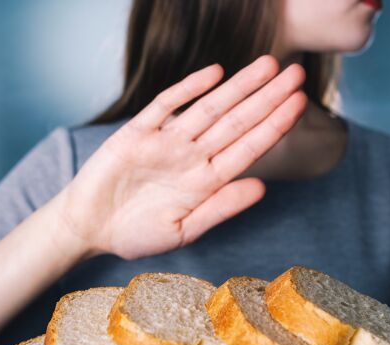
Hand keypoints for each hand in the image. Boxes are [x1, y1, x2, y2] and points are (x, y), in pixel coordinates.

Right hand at [62, 55, 306, 259]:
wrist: (89, 228)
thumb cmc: (135, 235)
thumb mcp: (182, 230)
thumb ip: (220, 208)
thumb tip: (262, 188)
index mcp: (206, 181)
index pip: (249, 148)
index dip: (275, 126)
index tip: (301, 105)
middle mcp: (192, 156)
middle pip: (237, 121)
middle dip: (268, 97)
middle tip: (298, 74)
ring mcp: (166, 142)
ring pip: (209, 108)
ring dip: (238, 86)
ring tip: (268, 65)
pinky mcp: (137, 132)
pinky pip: (166, 105)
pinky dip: (189, 88)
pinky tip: (215, 73)